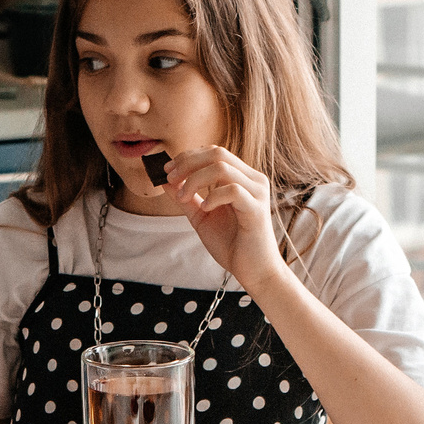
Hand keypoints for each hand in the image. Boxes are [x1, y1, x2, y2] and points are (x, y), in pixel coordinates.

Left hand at [162, 147, 284, 290]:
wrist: (253, 271)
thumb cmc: (232, 244)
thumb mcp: (201, 217)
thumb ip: (186, 198)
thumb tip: (165, 180)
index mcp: (241, 178)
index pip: (214, 152)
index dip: (188, 157)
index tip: (168, 170)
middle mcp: (253, 180)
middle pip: (217, 153)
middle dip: (188, 162)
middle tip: (171, 177)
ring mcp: (257, 192)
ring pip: (222, 167)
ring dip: (195, 179)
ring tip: (183, 197)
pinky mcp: (257, 209)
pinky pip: (232, 190)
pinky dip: (213, 196)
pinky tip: (205, 208)